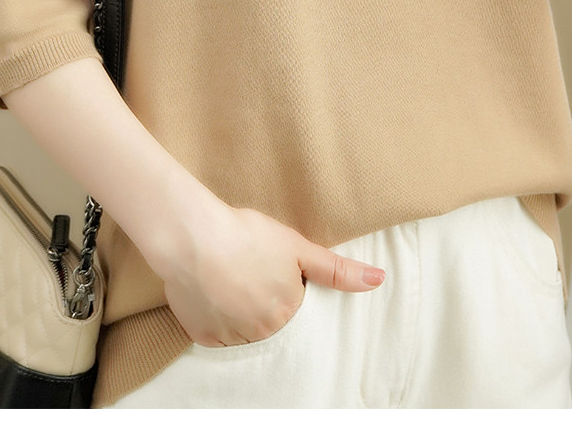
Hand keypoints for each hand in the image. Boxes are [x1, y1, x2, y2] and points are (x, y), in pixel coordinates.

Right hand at [160, 201, 384, 346]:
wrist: (193, 236)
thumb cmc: (246, 235)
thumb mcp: (298, 247)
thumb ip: (337, 269)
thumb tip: (379, 280)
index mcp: (288, 312)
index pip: (293, 306)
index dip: (282, 283)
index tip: (268, 266)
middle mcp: (262, 332)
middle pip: (268, 320)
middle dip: (261, 298)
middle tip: (246, 268)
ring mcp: (231, 337)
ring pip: (242, 328)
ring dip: (237, 309)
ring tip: (227, 275)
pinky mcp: (203, 336)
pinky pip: (215, 331)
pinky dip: (214, 314)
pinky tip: (211, 288)